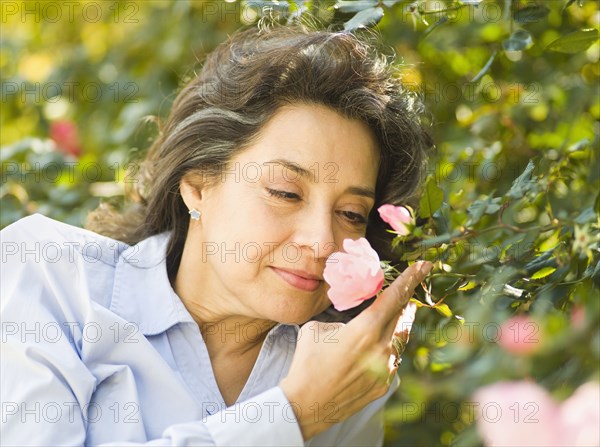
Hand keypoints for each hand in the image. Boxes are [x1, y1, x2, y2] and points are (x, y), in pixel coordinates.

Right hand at [279, 260, 432, 439]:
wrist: (306, 403)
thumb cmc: (307, 362)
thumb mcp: (319, 328)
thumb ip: (342, 318)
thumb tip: (352, 316)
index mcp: (366, 329)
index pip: (395, 297)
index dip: (411, 279)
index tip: (424, 266)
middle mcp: (382, 348)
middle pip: (402, 315)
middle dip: (404, 300)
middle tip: (407, 286)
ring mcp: (386, 369)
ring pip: (400, 337)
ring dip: (397, 323)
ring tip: (393, 314)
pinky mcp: (384, 385)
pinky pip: (393, 358)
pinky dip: (388, 347)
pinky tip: (378, 345)